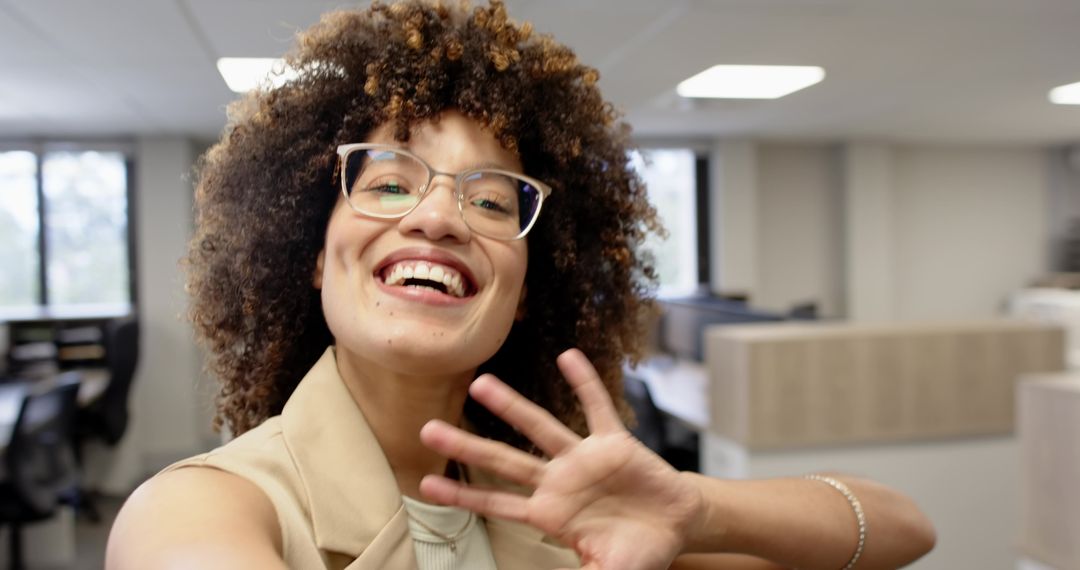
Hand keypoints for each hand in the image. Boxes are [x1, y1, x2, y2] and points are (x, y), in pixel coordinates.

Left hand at [419, 349, 704, 569]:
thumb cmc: (635, 553)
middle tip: (427, 429)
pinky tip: (568, 357)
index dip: (463, 497)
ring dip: (511, 406)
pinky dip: (585, 383)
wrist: (675, 528)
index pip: (497, 504)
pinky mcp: (615, 444)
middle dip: (468, 447)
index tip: (426, 484)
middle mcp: (559, 481)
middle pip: (505, 461)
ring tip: (480, 383)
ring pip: (540, 428)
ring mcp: (584, 459)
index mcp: (550, 514)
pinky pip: (598, 408)